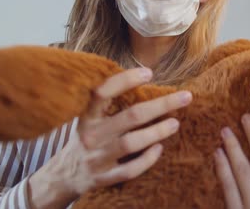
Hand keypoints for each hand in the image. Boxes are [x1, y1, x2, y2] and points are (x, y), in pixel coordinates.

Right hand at [28, 67, 191, 208]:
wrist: (64, 175)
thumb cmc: (87, 138)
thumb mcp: (90, 117)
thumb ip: (109, 102)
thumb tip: (144, 76)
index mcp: (87, 116)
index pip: (103, 92)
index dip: (125, 80)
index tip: (149, 72)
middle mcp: (91, 135)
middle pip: (130, 117)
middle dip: (161, 105)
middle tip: (185, 97)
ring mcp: (97, 158)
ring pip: (131, 143)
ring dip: (157, 131)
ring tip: (175, 123)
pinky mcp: (104, 178)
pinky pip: (129, 170)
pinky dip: (147, 160)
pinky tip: (159, 149)